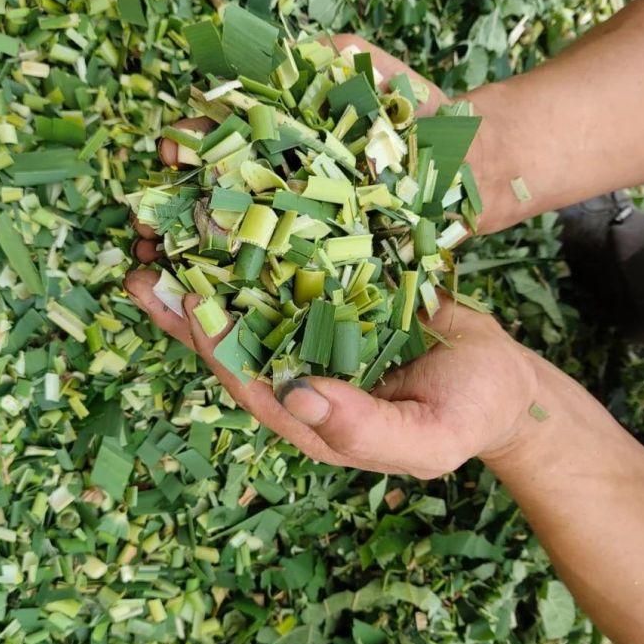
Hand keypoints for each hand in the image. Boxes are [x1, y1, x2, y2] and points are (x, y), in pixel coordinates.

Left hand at [125, 257, 537, 476]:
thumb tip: (295, 399)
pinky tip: (235, 205)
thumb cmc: (469, 413)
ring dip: (208, 269)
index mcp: (310, 415)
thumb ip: (363, 431)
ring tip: (163, 229)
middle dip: (186, 306)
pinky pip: (288, 269)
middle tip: (140, 264)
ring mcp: (314, 332)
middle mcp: (299, 371)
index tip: (185, 305)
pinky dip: (261, 242)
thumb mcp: (426, 438)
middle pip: (234, 340)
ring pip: (251, 300)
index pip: (249, 382)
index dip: (214, 348)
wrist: (502, 376)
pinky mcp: (333, 297)